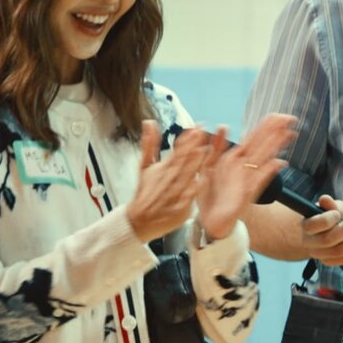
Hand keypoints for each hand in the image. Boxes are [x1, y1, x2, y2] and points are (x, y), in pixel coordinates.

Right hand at [124, 121, 212, 242]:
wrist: (139, 220)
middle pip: (183, 161)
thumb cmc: (145, 192)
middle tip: (202, 132)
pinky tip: (199, 181)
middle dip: (192, 146)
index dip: (187, 138)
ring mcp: (174, 194)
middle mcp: (170, 179)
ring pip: (186, 177)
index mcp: (164, 167)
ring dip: (194, 164)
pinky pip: (187, 199)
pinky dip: (191, 190)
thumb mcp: (145, 167)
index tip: (196, 126)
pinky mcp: (179, 209)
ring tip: (204, 150)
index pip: (177, 150)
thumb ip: (149, 144)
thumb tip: (149, 122)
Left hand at [196, 114, 296, 239]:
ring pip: (263, 159)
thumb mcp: (208, 166)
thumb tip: (226, 126)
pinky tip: (278, 163)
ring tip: (288, 134)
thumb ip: (216, 147)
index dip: (266, 126)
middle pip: (262, 145)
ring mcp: (247, 180)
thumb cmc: (210, 195)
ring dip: (275, 147)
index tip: (279, 115)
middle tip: (290, 118)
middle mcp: (244, 168)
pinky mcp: (246, 195)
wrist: (209, 221)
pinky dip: (267, 172)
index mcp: (235, 159)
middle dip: (275, 131)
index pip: (253, 138)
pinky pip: (258, 181)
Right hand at [301, 195, 342, 265]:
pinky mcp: (334, 261)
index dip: (326, 220)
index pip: (313, 226)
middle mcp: (311, 244)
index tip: (337, 214)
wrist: (322, 232)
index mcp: (307, 227)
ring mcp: (322, 255)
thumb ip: (330, 204)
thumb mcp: (329, 206)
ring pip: (339, 252)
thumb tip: (325, 199)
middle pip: (328, 240)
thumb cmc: (328, 214)